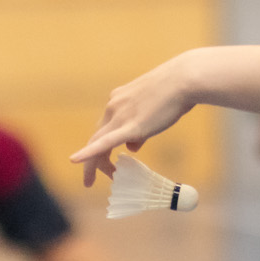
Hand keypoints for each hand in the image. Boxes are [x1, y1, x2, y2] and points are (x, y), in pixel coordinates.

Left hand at [71, 54, 197, 186]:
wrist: (184, 80)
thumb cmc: (176, 91)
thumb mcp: (153, 110)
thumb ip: (140, 130)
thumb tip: (131, 148)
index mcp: (118, 100)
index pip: (104, 127)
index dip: (100, 145)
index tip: (106, 159)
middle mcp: (114, 107)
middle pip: (97, 136)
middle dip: (96, 159)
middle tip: (104, 174)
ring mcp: (120, 115)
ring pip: (98, 143)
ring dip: (94, 163)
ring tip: (94, 180)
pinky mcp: (130, 126)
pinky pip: (104, 142)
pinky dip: (88, 153)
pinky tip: (75, 161)